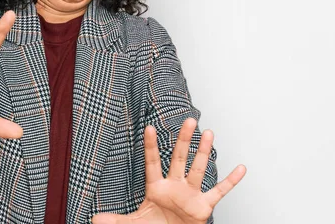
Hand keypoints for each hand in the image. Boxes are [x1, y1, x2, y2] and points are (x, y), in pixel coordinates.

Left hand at [92, 118, 245, 223]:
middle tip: (189, 120)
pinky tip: (240, 168)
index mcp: (156, 188)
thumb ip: (115, 221)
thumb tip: (94, 219)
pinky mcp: (204, 207)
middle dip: (184, 140)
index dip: (150, 146)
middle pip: (179, 159)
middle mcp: (175, 187)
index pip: (152, 163)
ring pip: (198, 169)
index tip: (148, 127)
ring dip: (204, 152)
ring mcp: (190, 195)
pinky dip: (231, 181)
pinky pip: (220, 191)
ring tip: (209, 133)